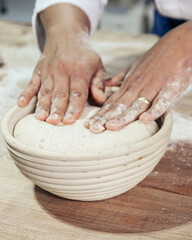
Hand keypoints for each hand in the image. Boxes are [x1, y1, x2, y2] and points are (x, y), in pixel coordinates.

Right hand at [17, 4, 105, 124]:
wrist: (66, 34)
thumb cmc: (84, 54)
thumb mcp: (97, 65)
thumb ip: (99, 83)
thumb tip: (100, 99)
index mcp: (79, 70)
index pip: (77, 92)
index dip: (74, 107)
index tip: (70, 120)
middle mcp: (62, 70)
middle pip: (60, 93)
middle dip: (57, 109)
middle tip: (54, 122)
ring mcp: (48, 71)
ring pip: (45, 91)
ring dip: (43, 105)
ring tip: (41, 118)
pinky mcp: (38, 71)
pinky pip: (31, 83)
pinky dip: (26, 94)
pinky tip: (22, 104)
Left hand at [88, 21, 191, 132]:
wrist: (179, 44)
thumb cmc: (155, 59)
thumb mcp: (133, 68)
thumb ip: (119, 79)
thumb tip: (105, 85)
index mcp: (129, 85)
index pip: (112, 102)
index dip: (101, 114)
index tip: (90, 124)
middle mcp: (138, 87)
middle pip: (120, 106)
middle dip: (107, 118)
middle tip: (95, 129)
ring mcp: (153, 87)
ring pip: (136, 105)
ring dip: (124, 117)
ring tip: (112, 127)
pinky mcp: (170, 87)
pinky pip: (161, 101)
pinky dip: (154, 110)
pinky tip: (144, 120)